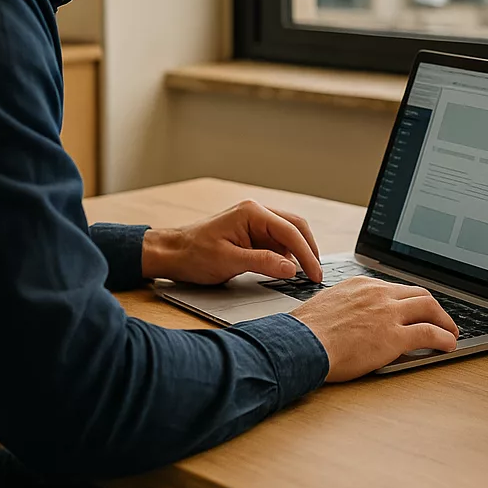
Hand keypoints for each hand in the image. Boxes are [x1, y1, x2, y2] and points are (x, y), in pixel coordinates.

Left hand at [141, 200, 322, 285]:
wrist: (171, 254)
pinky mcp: (252, 234)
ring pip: (288, 235)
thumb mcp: (229, 261)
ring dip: (298, 253)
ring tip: (306, 275)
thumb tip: (292, 268)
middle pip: (295, 227)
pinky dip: (286, 256)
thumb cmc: (193, 255)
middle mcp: (257, 213)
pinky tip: (288, 270)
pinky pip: (276, 242)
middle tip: (316, 275)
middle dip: (309, 250)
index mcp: (252, 213)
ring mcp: (254, 223)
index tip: (315, 275)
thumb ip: (263, 262)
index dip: (307, 254)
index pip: (290, 232)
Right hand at [291, 277, 460, 381]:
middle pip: (419, 294)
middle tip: (441, 319)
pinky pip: (429, 333)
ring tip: (451, 333)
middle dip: (434, 307)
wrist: (299, 343)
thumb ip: (348, 307)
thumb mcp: (328, 306)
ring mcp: (388, 313)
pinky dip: (443, 338)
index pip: (396, 288)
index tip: (417, 309)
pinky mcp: (394, 336)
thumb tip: (354, 319)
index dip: (411, 301)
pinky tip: (448, 345)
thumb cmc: (305, 332)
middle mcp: (378, 293)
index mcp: (362, 284)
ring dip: (445, 321)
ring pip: (429, 309)